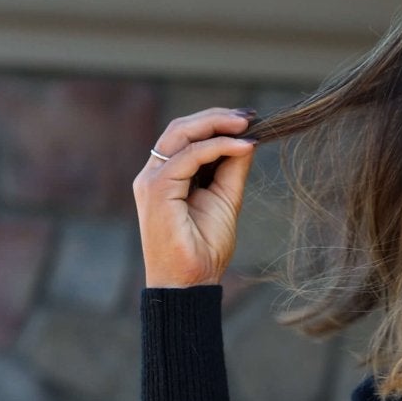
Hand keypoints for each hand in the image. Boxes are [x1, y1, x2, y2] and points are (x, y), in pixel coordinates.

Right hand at [132, 106, 259, 288]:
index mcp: (166, 176)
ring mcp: (151, 180)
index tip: (248, 120)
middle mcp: (154, 174)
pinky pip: (189, 156)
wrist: (191, 284)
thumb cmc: (205, 250)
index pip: (187, 137)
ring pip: (181, 134)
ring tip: (247, 125)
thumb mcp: (226, 200)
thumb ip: (232, 170)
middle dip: (217, 117)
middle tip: (250, 116)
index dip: (216, 123)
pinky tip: (243, 146)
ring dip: (217, 125)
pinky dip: (218, 147)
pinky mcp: (156, 189)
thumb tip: (247, 140)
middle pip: (182, 128)